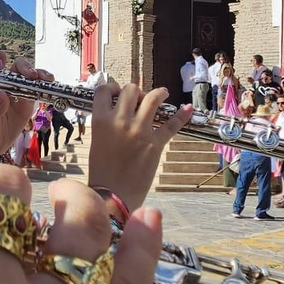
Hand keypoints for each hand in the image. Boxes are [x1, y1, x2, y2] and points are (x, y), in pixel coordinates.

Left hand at [0, 51, 49, 158]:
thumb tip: (3, 95)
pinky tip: (49, 89)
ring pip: (30, 78)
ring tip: (46, 79)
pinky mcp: (27, 106)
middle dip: (25, 67)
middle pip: (17, 68)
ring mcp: (17, 95)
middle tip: (31, 75)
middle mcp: (5, 87)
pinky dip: (44, 89)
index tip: (2, 64)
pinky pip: (36, 93)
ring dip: (39, 75)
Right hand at [88, 79, 189, 210]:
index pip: (104, 91)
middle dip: (136, 92)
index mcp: (100, 121)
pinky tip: (187, 108)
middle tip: (139, 99)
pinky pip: (172, 124)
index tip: (117, 92)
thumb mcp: (96, 142)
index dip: (112, 88)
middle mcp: (120, 121)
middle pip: (131, 90)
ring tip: (163, 93)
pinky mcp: (155, 143)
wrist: (112, 195)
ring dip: (159, 93)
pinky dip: (182, 115)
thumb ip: (105, 125)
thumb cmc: (101, 173)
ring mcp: (139, 131)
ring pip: (152, 99)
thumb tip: (118, 112)